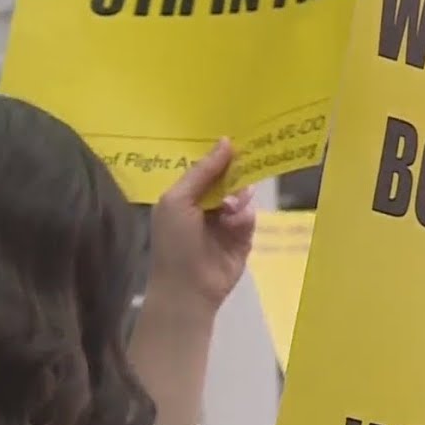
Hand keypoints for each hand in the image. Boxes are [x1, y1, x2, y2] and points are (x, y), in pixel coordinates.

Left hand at [147, 139, 256, 318]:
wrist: (188, 288)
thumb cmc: (174, 241)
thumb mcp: (179, 199)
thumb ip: (202, 171)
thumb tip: (226, 141)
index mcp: (185, 194)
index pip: (206, 167)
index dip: (219, 154)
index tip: (236, 135)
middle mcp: (206, 204)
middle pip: (228, 178)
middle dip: (236, 171)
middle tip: (249, 157)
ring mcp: (226, 221)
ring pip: (242, 196)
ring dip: (239, 196)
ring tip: (230, 206)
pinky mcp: (243, 237)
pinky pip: (249, 216)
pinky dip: (243, 217)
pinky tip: (234, 224)